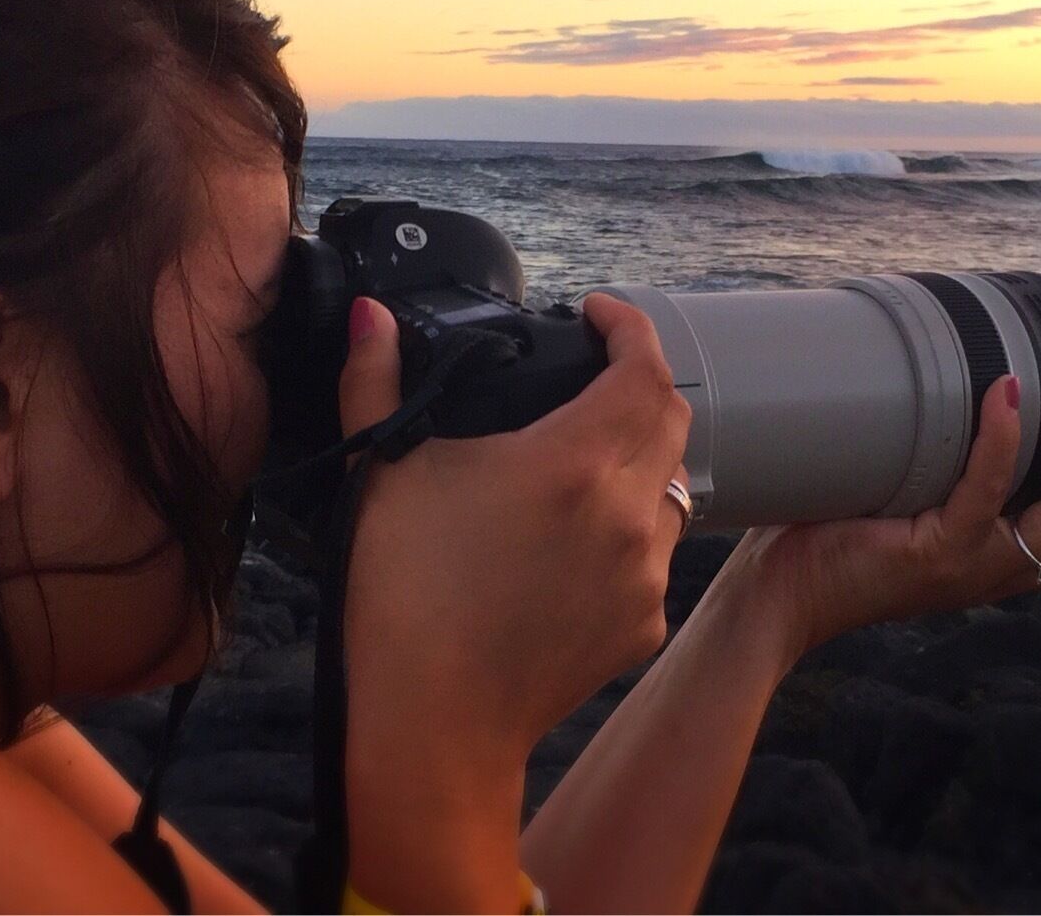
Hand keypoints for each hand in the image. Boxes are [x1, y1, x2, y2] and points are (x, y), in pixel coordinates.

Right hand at [334, 292, 690, 911]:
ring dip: (638, 459)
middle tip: (593, 373)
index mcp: (574, 463)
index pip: (645, 368)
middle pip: (671, 420)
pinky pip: (655, 556)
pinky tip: (574, 538)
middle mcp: (627, 514)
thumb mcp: (382, 471)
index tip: (600, 314)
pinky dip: (628, 531)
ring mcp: (644, 576)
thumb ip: (376, 379)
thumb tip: (368, 316)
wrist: (431, 725)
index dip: (631, 328)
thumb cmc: (403, 596)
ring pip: (669, 489)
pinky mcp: (642, 625)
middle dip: (639, 384)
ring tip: (581, 457)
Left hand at [721, 376, 1040, 657]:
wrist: (773, 596)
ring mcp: (969, 567)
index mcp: (999, 564)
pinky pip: (985, 495)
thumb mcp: (903, 498)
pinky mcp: (932, 554)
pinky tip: (1004, 394)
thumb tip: (935, 369)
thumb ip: (932, 457)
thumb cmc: (827, 536)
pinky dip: (1003, 441)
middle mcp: (996, 574)